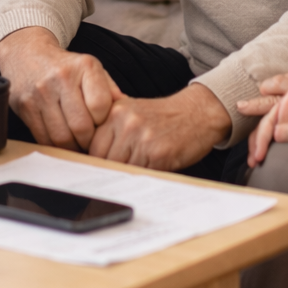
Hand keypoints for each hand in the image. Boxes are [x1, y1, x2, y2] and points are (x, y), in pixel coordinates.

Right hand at [0, 27, 121, 150]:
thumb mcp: (91, 69)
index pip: (100, 106)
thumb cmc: (66, 67)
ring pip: (61, 137)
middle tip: (90, 143)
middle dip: (88, 141)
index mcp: (84, 66)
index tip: (100, 125)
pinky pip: (43, 138)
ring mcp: (41, 92)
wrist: (27, 54)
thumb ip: (110, 90)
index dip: (102, 122)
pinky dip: (54, 146)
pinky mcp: (25, 106)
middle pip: (81, 126)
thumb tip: (127, 110)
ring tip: (77, 144)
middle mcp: (61, 77)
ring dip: (72, 147)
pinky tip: (60, 141)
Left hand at [88, 84, 231, 170]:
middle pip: (103, 159)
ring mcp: (142, 137)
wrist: (197, 113)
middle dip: (111, 169)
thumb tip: (90, 158)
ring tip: (140, 165)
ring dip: (128, 174)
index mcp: (116, 111)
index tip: (103, 166)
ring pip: (120, 170)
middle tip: (124, 169)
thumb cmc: (163, 117)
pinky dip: (144, 176)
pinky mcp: (157, 153)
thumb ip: (112, 130)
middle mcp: (127, 122)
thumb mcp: (133, 113)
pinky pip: (141, 175)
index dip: (97, 160)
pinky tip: (152, 167)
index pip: (92, 146)